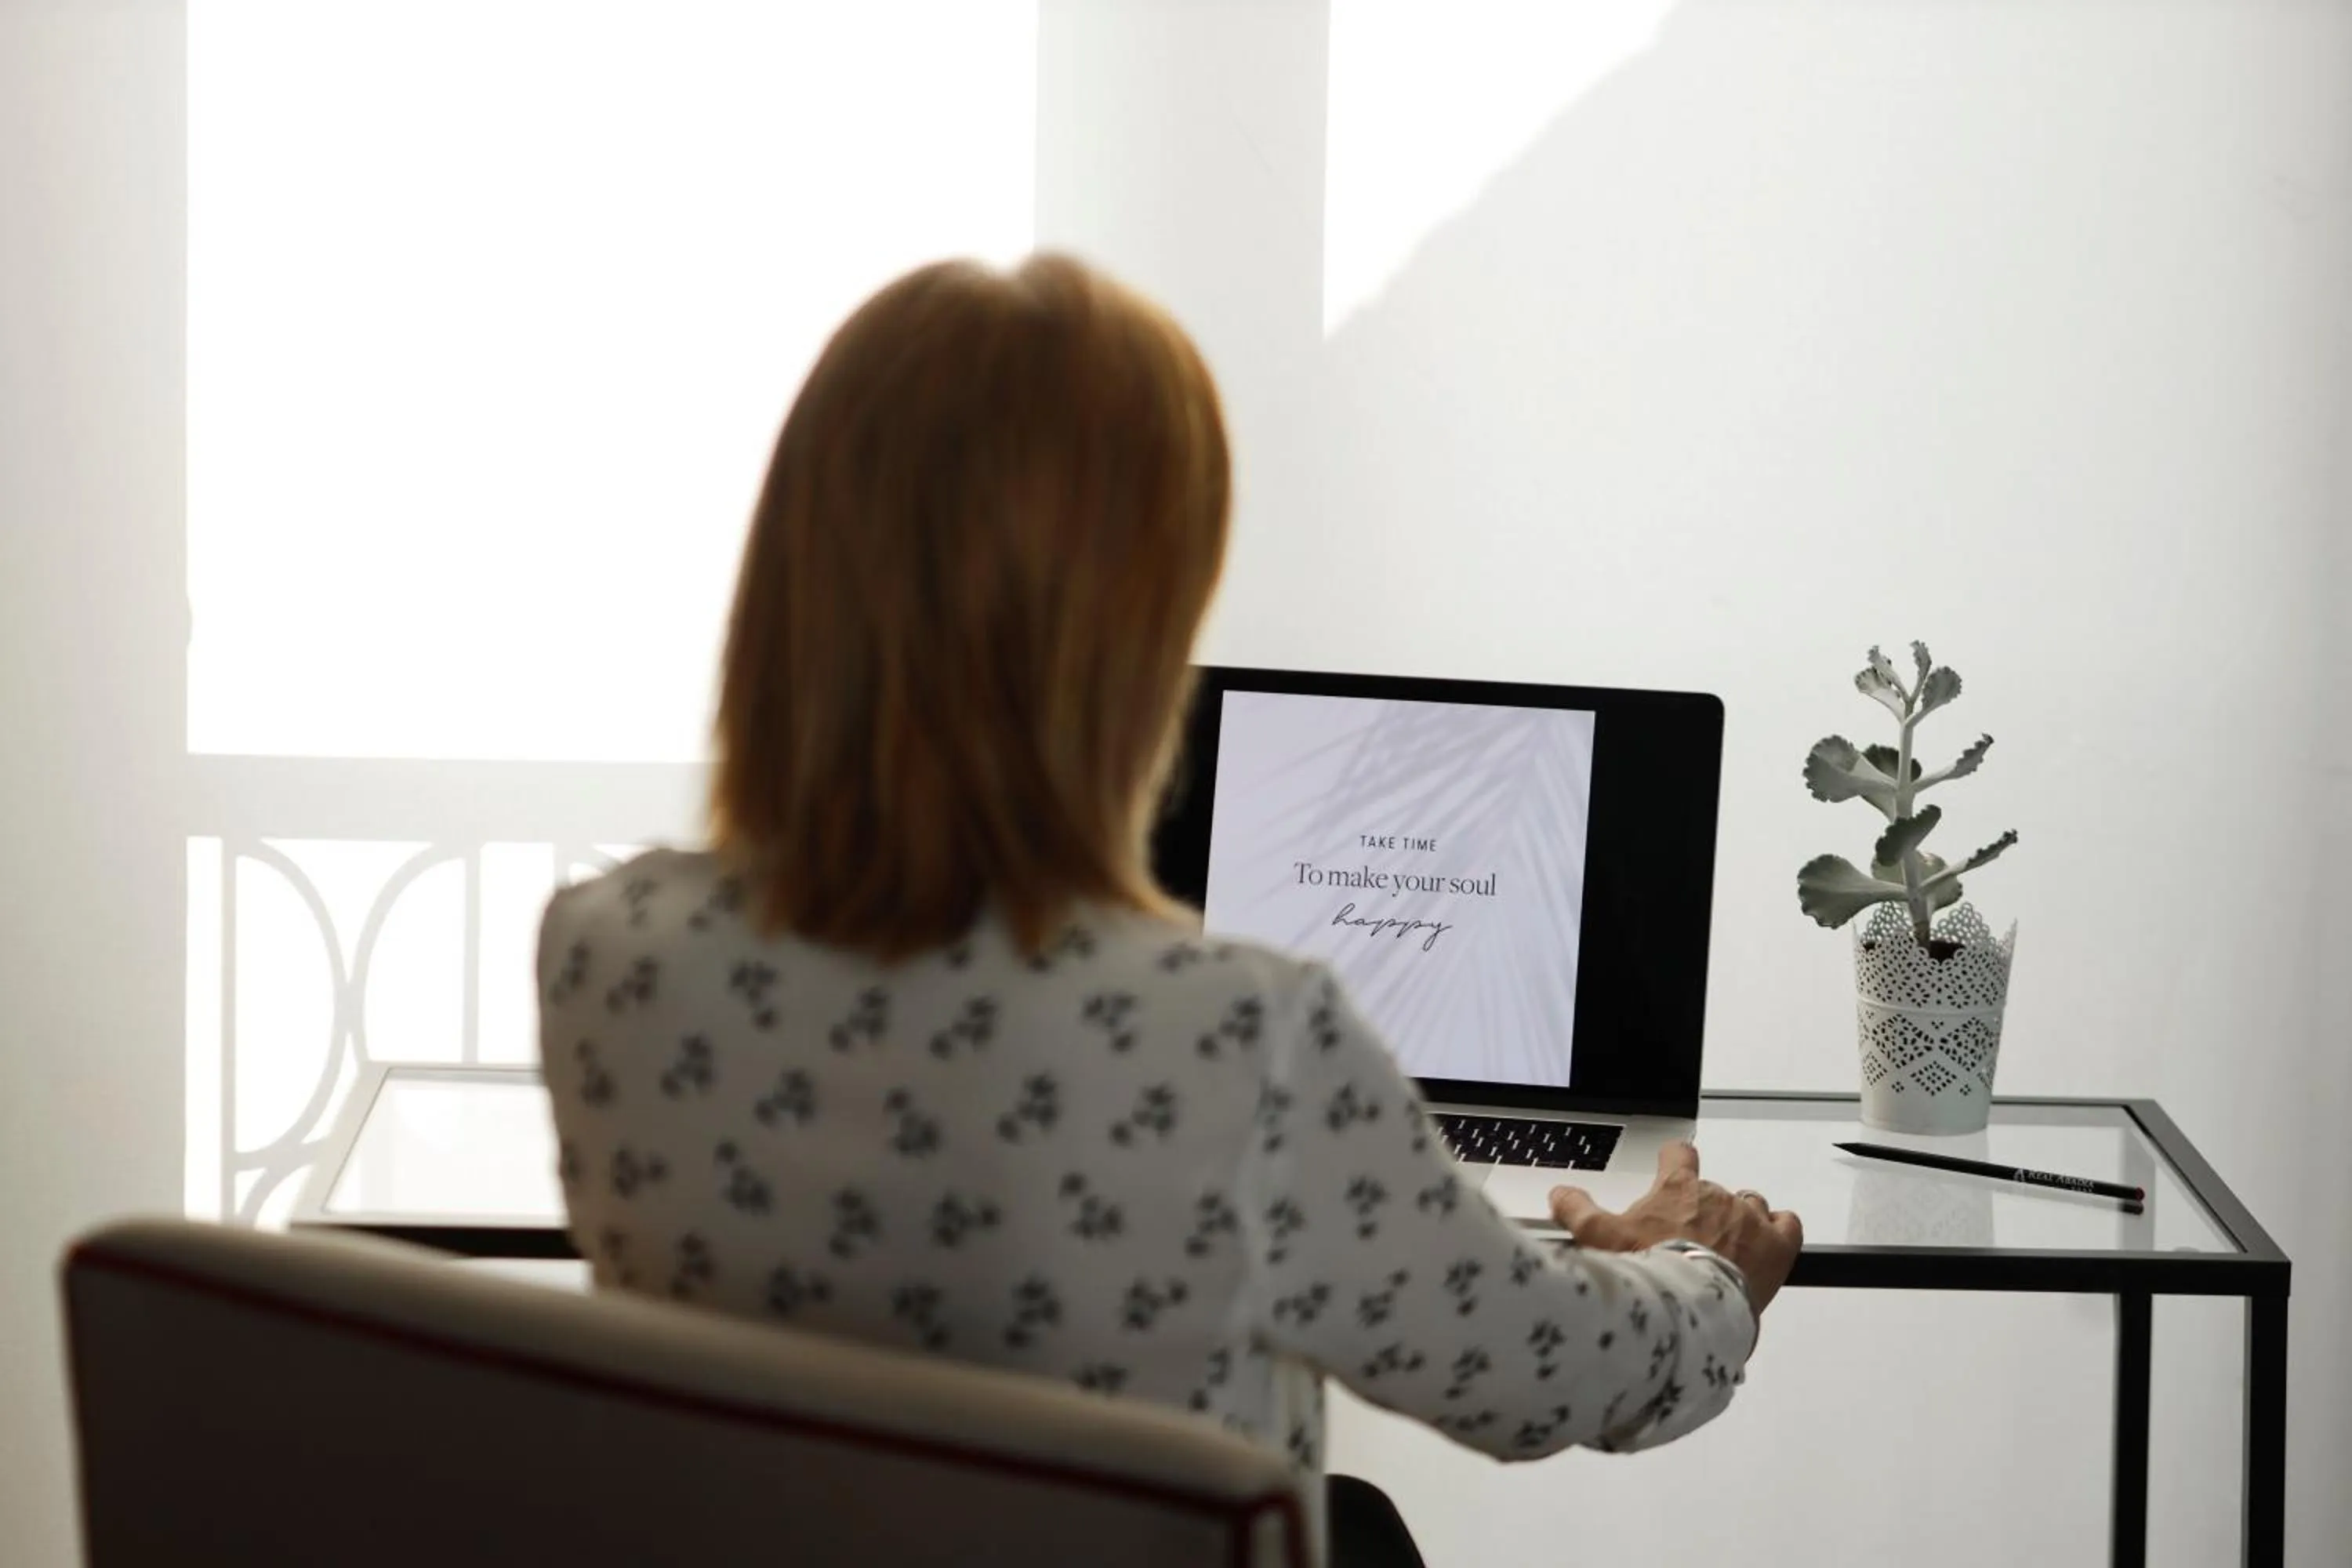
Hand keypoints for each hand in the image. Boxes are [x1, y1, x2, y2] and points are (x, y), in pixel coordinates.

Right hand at [1549, 1141, 1802, 1316]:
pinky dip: (1780, 1230)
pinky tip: (1770, 1243)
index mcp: (1677, 1188)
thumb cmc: (1651, 1270)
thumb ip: (1578, 1212)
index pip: (1680, 1155)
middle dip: (1705, 1210)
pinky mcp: (1777, 1245)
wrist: (1690, 1305)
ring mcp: (1750, 1219)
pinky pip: (1788, 1224)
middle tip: (1689, 1239)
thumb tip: (1561, 1196)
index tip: (1674, 1166)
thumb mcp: (1600, 1238)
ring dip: (1742, 1220)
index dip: (1676, 1161)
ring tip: (1728, 1246)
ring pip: (1751, 1205)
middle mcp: (1717, 1196)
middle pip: (1715, 1189)